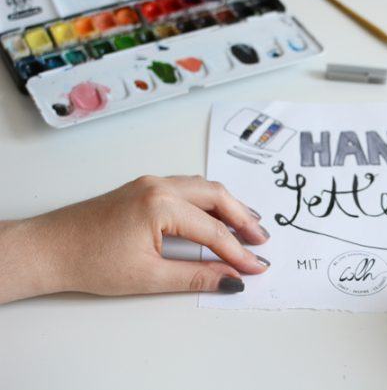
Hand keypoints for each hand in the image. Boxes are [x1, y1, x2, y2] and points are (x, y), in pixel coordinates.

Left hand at [0, 176, 269, 303]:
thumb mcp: (149, 277)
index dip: (238, 251)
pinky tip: (216, 213)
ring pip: (203, 187)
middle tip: (261, 241)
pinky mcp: (144, 187)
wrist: (49, 248)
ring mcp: (150, 183)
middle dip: (243, 218)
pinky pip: (188, 187)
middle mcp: (159, 185)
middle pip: (216, 196)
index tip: (255, 267)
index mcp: (161, 205)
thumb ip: (196, 276)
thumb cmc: (89, 261)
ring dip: (228, 206)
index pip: (213, 230)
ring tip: (247, 225)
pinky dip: (208, 200)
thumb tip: (229, 280)